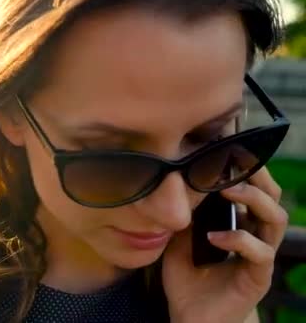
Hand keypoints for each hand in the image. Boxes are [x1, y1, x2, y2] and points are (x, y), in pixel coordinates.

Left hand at [162, 167, 287, 322]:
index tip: (228, 145)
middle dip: (258, 175)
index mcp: (239, 222)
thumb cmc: (187, 276)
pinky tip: (214, 237)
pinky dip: (238, 240)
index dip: (245, 166)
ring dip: (253, 200)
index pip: (252, 187)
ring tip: (228, 191)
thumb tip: (175, 180)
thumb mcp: (178, 237)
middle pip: (273, 196)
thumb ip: (182, 212)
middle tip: (235, 162)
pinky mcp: (258, 277)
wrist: (191, 317)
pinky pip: (260, 253)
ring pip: (276, 219)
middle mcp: (254, 234)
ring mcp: (260, 256)